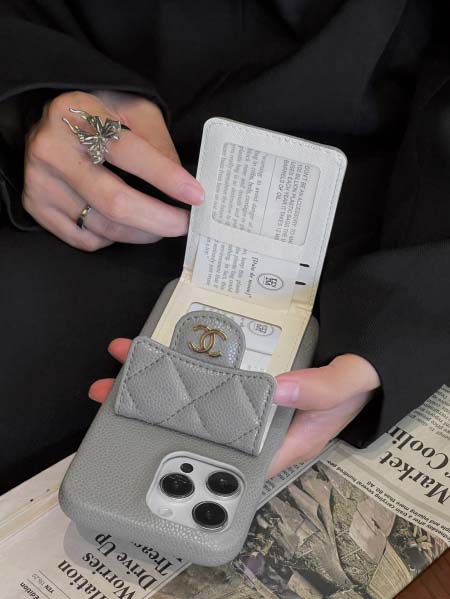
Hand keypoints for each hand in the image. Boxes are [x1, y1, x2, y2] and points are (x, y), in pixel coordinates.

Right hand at [23, 90, 203, 249]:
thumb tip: (183, 187)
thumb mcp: (133, 110)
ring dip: (142, 232)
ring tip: (160, 224)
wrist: (50, 121)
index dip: (166, 178)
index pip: (130, 153)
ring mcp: (40, 182)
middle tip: (184, 223)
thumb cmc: (98, 114)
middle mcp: (52, 149)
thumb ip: (159, 144)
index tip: (196, 195)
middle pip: (115, 201)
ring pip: (104, 227)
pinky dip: (113, 238)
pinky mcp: (37, 206)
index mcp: (78, 114)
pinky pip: (85, 239)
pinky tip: (123, 224)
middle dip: (159, 219)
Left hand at [89, 341, 379, 477]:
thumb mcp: (351, 382)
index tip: (149, 443)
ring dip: (158, 373)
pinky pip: (209, 360)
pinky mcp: (246, 366)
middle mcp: (255, 418)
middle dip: (153, 408)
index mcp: (280, 437)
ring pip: (195, 387)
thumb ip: (322, 388)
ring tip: (122, 359)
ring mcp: (247, 390)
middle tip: (112, 393)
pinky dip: (183, 348)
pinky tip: (156, 334)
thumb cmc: (363, 374)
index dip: (188, 455)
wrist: (368, 344)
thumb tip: (277, 387)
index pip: (229, 456)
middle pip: (197, 420)